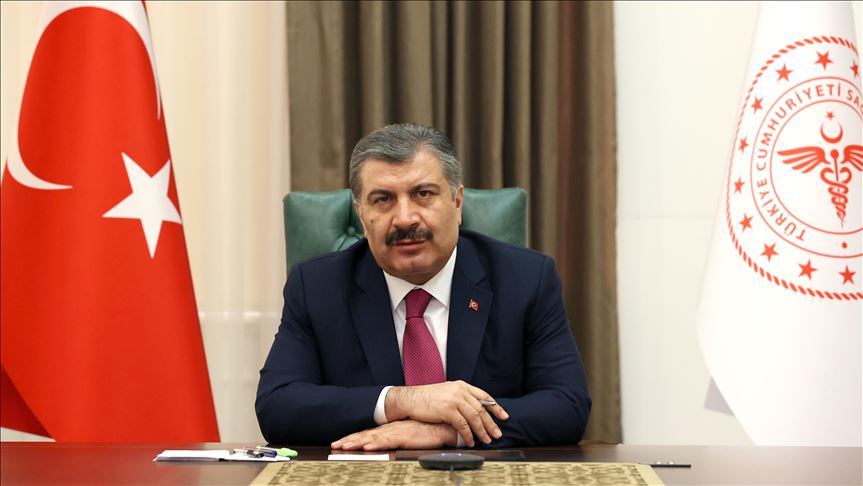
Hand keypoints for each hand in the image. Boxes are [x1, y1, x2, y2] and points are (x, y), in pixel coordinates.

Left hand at [331, 420, 456, 450]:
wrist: (443, 426)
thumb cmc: (427, 432)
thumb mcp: (407, 436)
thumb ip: (395, 440)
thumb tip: (384, 446)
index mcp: (389, 429)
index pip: (367, 434)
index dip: (353, 438)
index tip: (340, 443)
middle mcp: (390, 429)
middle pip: (366, 435)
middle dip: (349, 440)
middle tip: (335, 445)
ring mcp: (396, 432)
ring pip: (373, 438)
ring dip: (358, 442)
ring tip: (345, 446)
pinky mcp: (405, 436)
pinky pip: (388, 441)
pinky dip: (377, 444)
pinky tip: (368, 447)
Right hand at [384, 381, 508, 446]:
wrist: (410, 399)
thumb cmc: (426, 398)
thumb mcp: (447, 393)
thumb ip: (460, 398)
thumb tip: (473, 410)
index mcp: (462, 385)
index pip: (484, 396)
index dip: (495, 407)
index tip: (504, 416)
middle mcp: (460, 391)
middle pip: (481, 408)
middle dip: (491, 423)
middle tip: (497, 434)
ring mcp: (454, 399)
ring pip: (474, 417)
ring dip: (482, 431)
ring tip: (486, 440)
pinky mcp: (447, 410)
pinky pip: (463, 425)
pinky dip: (468, 435)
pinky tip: (471, 441)